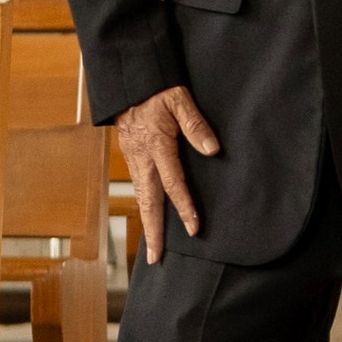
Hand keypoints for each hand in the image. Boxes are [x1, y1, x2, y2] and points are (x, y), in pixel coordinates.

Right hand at [115, 84, 218, 260]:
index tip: (194, 227)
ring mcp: (134, 160)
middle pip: (148, 201)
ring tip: (152, 249)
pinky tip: (151, 219)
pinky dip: (145, 207)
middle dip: (153, 231)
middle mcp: (142, 158)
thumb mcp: (179, 99)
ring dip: (147, 224)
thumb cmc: (157, 89)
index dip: (184, 206)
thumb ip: (196, 124)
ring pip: (142, 198)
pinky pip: (139, 188)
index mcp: (157, 145)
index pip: (173, 182)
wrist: (127, 82)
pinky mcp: (132, 158)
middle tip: (154, 259)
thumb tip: (213, 149)